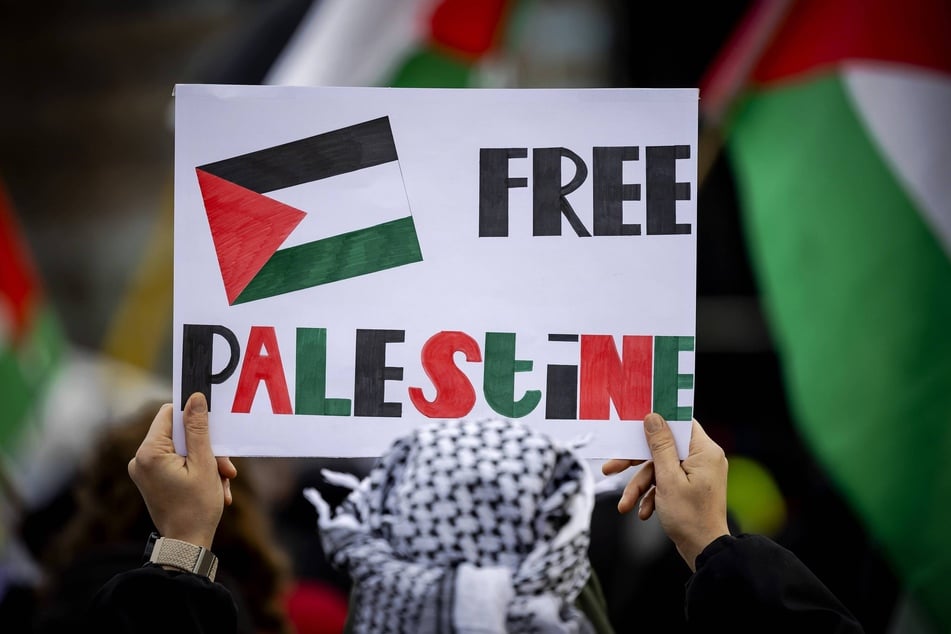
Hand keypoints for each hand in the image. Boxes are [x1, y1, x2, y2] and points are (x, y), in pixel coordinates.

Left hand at [128, 392, 236, 548]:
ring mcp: (144, 471)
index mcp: (149, 453)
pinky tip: (214, 487)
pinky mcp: (151, 480)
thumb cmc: (197, 508)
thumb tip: (195, 398)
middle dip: (206, 448)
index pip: (169, 413)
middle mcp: (140, 459)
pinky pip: (177, 463)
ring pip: (182, 449)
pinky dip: (197, 470)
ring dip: (206, 462)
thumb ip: (198, 429)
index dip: (194, 418)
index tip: (214, 431)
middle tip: (226, 467)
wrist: (187, 545)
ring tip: (223, 482)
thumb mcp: (204, 464)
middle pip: (179, 434)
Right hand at [602, 413, 729, 570]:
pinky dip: (653, 495)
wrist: (704, 551)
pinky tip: (643, 511)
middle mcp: (703, 458)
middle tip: (611, 468)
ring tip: (625, 505)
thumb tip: (653, 418)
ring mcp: (697, 473)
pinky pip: (666, 482)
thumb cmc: (690, 517)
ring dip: (640, 486)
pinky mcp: (690, 487)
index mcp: (704, 451)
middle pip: (663, 448)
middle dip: (636, 463)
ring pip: (660, 468)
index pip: (679, 423)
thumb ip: (659, 446)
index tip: (634, 423)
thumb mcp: (668, 478)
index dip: (657, 421)